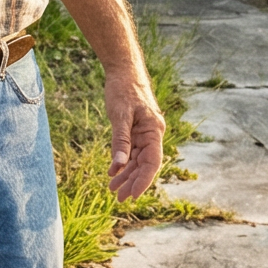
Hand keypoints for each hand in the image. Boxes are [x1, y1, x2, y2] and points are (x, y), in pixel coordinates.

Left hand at [103, 66, 166, 199]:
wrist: (123, 69)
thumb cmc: (124, 89)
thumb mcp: (120, 115)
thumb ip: (120, 141)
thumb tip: (118, 166)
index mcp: (154, 131)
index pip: (152, 163)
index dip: (144, 181)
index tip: (133, 195)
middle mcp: (152, 134)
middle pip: (144, 164)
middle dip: (132, 182)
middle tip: (118, 198)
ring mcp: (144, 133)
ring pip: (136, 160)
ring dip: (126, 175)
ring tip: (113, 189)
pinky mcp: (135, 130)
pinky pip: (130, 151)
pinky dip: (122, 162)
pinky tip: (113, 173)